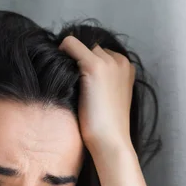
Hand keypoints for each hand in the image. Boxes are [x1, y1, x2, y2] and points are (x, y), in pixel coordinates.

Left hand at [58, 35, 135, 154]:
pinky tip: (58, 73)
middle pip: (90, 48)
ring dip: (70, 59)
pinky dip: (61, 52)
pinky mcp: (95, 65)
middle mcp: (120, 60)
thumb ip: (101, 85)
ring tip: (66, 83)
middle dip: (78, 61)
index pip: (100, 53)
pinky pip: (70, 44)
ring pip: (80, 45)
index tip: (76, 81)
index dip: (85, 64)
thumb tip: (77, 76)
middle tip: (69, 83)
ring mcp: (109, 62)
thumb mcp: (107, 101)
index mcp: (126, 68)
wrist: (111, 141)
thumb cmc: (106, 129)